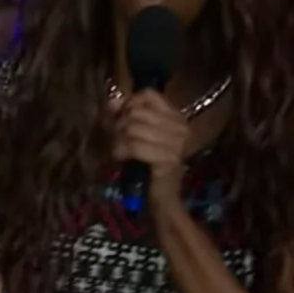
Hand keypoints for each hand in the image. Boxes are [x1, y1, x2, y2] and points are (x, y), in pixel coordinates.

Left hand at [112, 90, 189, 211]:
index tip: (121, 119)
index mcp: (176, 116)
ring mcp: (177, 143)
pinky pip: (135, 145)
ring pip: (133, 128)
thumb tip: (113, 100)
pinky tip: (121, 157)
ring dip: (118, 140)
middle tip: (117, 140)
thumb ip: (123, 115)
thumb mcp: (134, 134)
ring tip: (119, 150)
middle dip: (119, 125)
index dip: (128, 104)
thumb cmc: (146, 164)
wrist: (161, 197)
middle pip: (136, 112)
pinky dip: (121, 150)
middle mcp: (181, 127)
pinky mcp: (168, 159)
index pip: (148, 94)